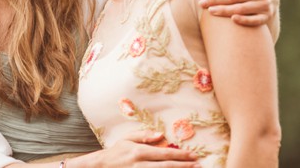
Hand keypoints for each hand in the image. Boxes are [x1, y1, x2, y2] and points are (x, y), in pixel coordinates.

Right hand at [67, 131, 198, 167]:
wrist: (101, 167)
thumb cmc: (116, 152)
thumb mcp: (127, 139)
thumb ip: (143, 136)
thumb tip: (160, 135)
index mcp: (139, 151)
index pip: (164, 153)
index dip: (180, 154)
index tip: (193, 155)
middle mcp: (140, 164)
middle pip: (167, 166)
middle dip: (184, 166)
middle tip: (198, 165)